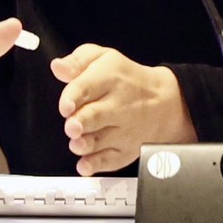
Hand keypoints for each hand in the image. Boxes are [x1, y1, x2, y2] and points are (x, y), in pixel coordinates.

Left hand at [51, 44, 196, 175]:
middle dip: (80, 123)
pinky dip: (96, 165)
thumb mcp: (104, 58)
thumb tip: (58, 67)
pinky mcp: (125, 150)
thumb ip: (77, 61)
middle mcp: (117, 105)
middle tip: (72, 126)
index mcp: (109, 78)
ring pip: (100, 140)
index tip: (65, 106)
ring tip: (76, 143)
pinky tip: (84, 164)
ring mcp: (123, 130)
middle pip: (95, 116)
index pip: (87, 87)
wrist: (165, 102)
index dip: (73, 97)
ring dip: (85, 144)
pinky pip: (110, 160)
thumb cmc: (127, 79)